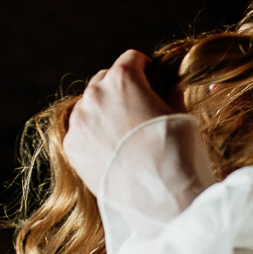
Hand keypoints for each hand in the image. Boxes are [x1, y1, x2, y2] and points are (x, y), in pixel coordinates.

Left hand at [65, 49, 177, 195]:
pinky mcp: (72, 146)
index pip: (131, 59)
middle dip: (120, 89)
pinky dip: (93, 134)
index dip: (145, 69)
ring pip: (89, 105)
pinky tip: (112, 150)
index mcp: (124, 78)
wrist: (160, 195)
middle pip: (105, 79)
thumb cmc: (177, 151)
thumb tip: (168, 85)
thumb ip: (170, 91)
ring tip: (124, 134)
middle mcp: (95, 94)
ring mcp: (79, 121)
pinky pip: (81, 130)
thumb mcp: (180, 113)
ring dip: (104, 111)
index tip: (152, 82)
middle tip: (137, 110)